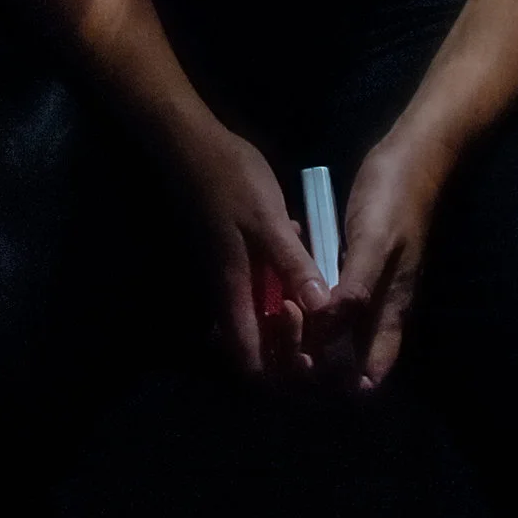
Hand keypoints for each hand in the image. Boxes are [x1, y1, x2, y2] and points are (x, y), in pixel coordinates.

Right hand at [179, 126, 331, 385]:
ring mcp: (231, 276)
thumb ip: (294, 265)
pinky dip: (284, 289)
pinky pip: (262, 290)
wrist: (192, 144)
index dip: (279, 372)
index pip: (248, 358)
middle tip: (325, 330)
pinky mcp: (237, 259)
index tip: (312, 361)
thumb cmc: (230, 180)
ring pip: (261, 318)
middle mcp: (228, 293)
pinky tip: (306, 265)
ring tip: (323, 303)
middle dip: (291, 348)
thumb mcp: (269, 221)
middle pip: (256, 346)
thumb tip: (323, 311)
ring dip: (290, 318)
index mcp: (233, 291)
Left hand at [305, 130, 446, 395]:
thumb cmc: (396, 198)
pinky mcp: (351, 272)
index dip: (340, 385)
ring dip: (305, 334)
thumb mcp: (375, 241)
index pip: (371, 373)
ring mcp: (365, 291)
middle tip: (280, 335)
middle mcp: (378, 310)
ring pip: (335, 333)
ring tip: (274, 314)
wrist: (410, 158)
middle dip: (313, 360)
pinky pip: (328, 304)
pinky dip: (306, 306)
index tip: (304, 370)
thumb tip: (330, 329)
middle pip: (348, 360)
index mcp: (390, 310)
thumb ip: (355, 286)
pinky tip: (280, 292)